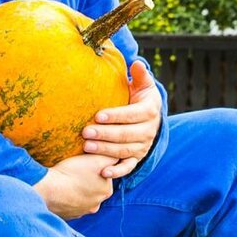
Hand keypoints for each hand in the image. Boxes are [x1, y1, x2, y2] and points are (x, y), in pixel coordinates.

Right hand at [33, 154, 117, 219]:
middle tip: (73, 171)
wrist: (48, 190)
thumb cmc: (72, 172)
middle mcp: (96, 205)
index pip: (104, 176)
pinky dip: (65, 198)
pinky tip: (58, 190)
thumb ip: (110, 157)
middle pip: (93, 188)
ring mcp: (80, 213)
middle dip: (86, 181)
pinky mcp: (66, 216)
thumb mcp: (96, 159)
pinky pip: (68, 205)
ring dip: (75, 191)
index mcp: (106, 192)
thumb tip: (116, 156)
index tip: (83, 163)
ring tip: (64, 181)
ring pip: (80, 198)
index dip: (94, 167)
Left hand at [81, 61, 161, 179]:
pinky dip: (117, 172)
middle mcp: (148, 131)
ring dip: (105, 150)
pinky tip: (103, 173)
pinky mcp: (137, 157)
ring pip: (124, 150)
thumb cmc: (140, 97)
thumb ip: (140, 76)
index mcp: (149, 111)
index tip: (98, 115)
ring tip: (86, 147)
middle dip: (105, 134)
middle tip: (85, 132)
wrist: (150, 118)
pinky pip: (128, 167)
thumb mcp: (143, 85)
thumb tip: (137, 64)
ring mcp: (142, 146)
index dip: (116, 116)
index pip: (133, 115)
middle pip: (126, 134)